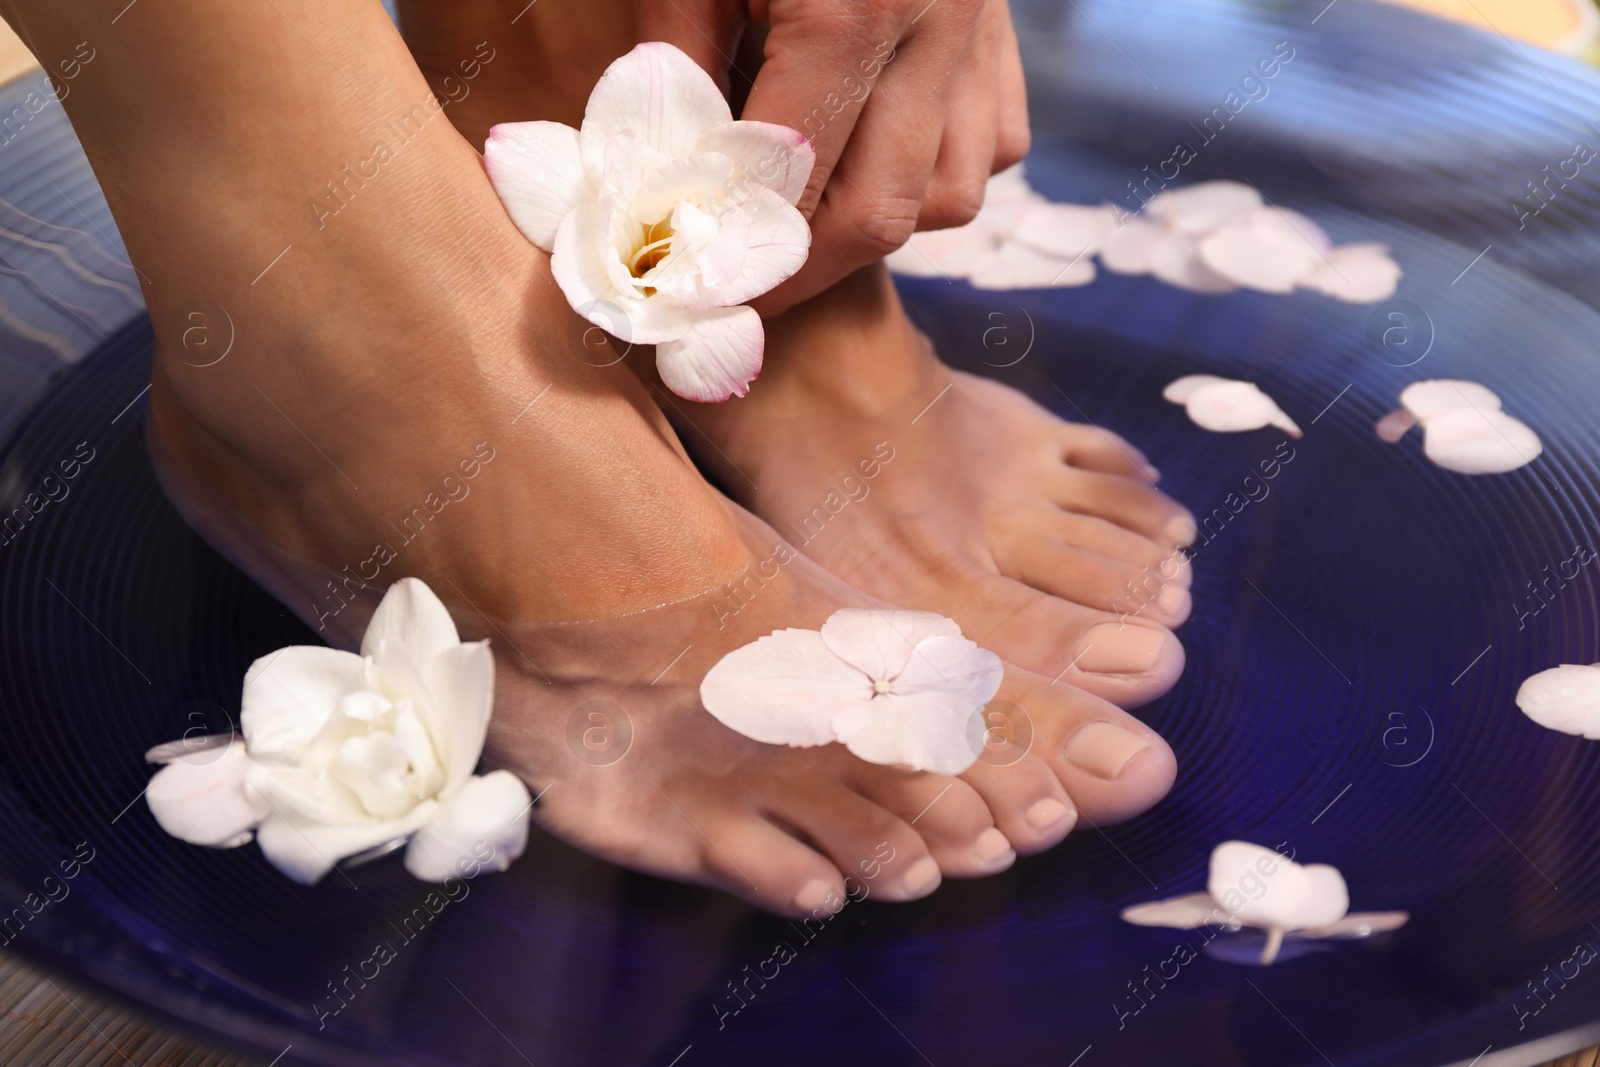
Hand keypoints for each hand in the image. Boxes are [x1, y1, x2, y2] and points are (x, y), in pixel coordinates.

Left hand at [634, 0, 1029, 312]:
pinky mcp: (1004, 24)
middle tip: (741, 285)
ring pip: (951, 194)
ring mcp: (982, 28)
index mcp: (853, 7)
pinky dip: (936, 170)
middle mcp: (936, 28)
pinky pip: (990, 143)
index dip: (742, 258)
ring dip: (876, 222)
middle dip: (804, 269)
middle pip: (883, 214)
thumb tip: (663, 178)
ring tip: (806, 213)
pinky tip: (877, 149)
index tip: (696, 296)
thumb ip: (679, 61)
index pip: (796, 186)